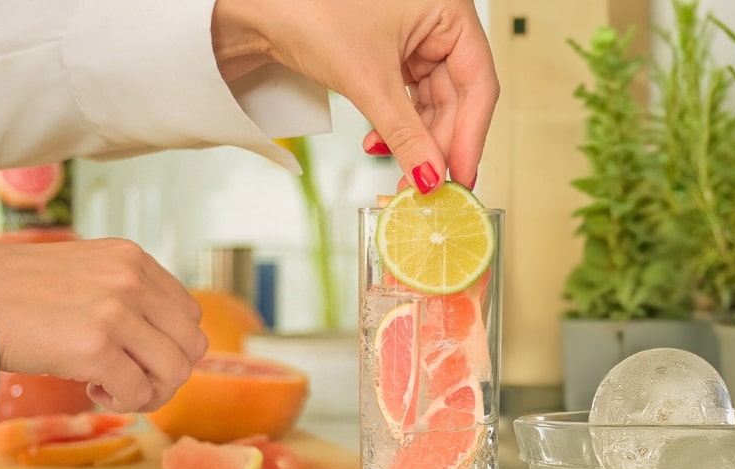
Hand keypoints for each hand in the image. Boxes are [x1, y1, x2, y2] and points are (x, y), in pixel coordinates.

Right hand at [0, 239, 206, 412]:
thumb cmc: (13, 292)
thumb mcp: (82, 272)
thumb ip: (123, 293)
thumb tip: (160, 344)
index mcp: (132, 258)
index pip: (188, 314)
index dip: (167, 346)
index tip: (133, 357)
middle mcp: (131, 279)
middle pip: (191, 346)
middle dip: (165, 375)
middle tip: (128, 382)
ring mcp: (116, 311)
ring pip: (175, 372)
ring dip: (146, 391)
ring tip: (108, 386)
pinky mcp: (95, 346)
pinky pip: (138, 392)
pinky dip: (122, 402)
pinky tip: (89, 388)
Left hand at [213, 0, 498, 191]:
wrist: (256, 6)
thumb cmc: (309, 9)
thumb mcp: (367, 79)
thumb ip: (405, 132)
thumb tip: (430, 175)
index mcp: (449, 9)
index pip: (478, 82)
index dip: (470, 135)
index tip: (460, 177)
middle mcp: (437, 20)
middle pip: (456, 96)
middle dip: (436, 145)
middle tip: (425, 185)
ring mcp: (415, 35)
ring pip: (431, 101)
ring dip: (415, 140)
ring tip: (401, 173)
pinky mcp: (391, 51)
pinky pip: (407, 96)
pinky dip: (396, 124)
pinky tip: (380, 144)